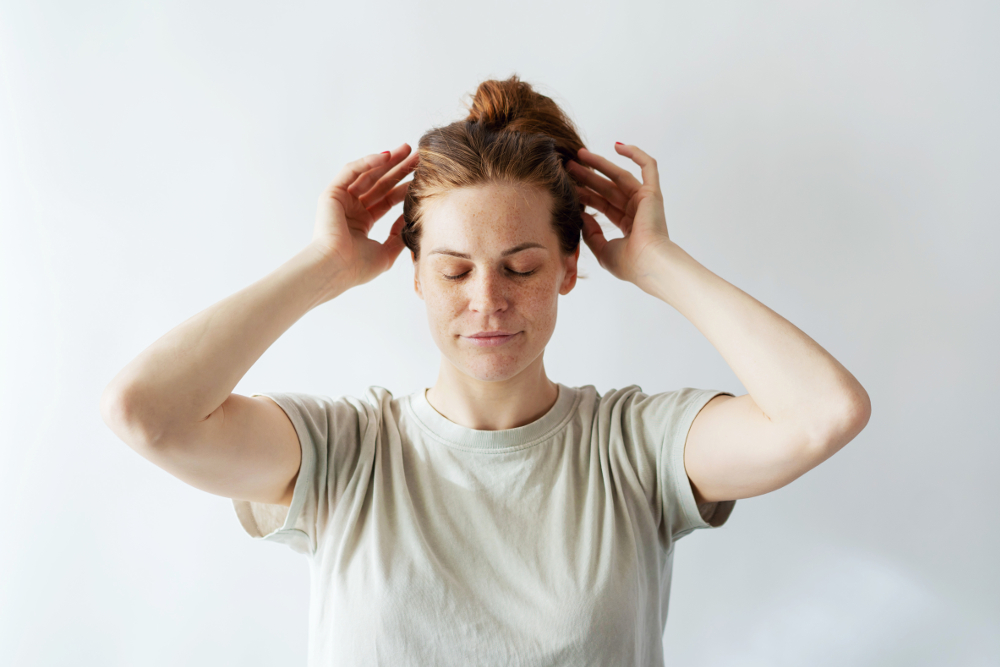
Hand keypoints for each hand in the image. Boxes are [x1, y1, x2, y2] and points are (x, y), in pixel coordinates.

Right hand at [310, 143, 418, 286]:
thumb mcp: (387, 252)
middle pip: (380, 184)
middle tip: (418, 156)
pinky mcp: (332, 194)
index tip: (422, 177)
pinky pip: (351, 171)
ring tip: (407, 150)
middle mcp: (351, 209)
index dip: (404, 187)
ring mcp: (341, 201)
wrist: (334, 269)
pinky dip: (368, 162)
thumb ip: (398, 235)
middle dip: (399, 169)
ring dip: (388, 161)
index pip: (387, 199)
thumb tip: (410, 220)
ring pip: (368, 174)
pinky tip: (388, 156)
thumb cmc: (357, 268)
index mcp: (361, 223)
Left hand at [566, 143, 673, 284]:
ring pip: (619, 176)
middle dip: (587, 176)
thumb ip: (591, 234)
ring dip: (600, 164)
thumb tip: (581, 215)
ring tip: (579, 154)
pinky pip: (648, 166)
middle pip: (607, 188)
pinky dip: (636, 154)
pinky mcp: (652, 193)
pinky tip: (617, 146)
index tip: (568, 185)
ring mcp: (645, 201)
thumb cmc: (629, 264)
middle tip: (569, 165)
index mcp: (627, 226)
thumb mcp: (602, 251)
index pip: (602, 204)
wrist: (648, 263)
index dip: (585, 194)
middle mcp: (636, 211)